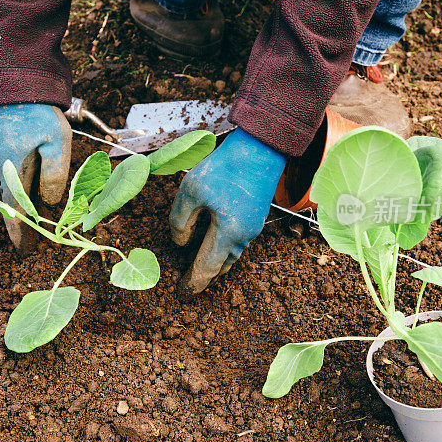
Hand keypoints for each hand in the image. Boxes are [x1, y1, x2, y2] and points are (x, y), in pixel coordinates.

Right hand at [0, 103, 71, 252]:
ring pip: (12, 191)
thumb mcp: (56, 143)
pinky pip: (14, 179)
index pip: (15, 209)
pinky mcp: (9, 148)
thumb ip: (54, 174)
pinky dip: (20, 194)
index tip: (23, 250)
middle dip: (20, 226)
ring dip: (20, 210)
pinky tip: (29, 197)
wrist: (20, 83)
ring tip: (30, 228)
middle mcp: (4, 167)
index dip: (20, 231)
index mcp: (13, 170)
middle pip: (11, 204)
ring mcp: (5, 157)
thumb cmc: (40, 112)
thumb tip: (50, 201)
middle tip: (28, 247)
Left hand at [170, 128, 285, 292]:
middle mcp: (244, 236)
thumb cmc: (226, 168)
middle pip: (222, 264)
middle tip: (188, 282)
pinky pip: (238, 241)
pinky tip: (213, 240)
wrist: (261, 149)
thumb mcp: (192, 191)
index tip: (183, 293)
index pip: (208, 267)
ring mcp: (253, 226)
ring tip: (199, 264)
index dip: (194, 282)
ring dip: (215, 261)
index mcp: (229, 233)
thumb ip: (181, 220)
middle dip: (205, 274)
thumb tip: (180, 242)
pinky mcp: (256, 216)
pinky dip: (224, 247)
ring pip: (232, 253)